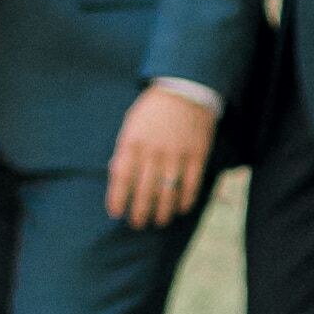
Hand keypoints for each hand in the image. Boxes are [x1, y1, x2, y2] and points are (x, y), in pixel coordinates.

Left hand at [105, 83, 218, 228]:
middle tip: (137, 223)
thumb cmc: (152, 110)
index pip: (121, 176)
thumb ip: (124, 149)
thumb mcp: (130, 125)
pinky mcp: (197, 155)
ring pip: (168, 191)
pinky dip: (186, 200)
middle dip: (139, 211)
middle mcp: (153, 150)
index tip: (116, 213)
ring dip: (162, 210)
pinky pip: (191, 184)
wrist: (184, 90)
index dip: (117, 198)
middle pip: (144, 189)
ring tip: (158, 221)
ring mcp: (176, 153)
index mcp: (132, 141)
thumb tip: (115, 174)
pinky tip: (181, 209)